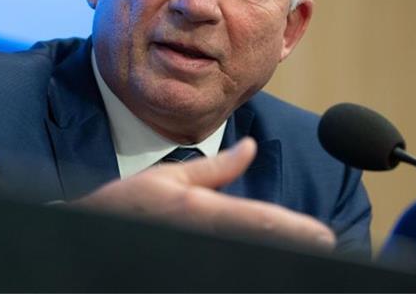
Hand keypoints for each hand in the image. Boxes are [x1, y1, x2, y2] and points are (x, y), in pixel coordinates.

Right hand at [72, 138, 335, 250]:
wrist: (90, 230)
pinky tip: (266, 261)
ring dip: (273, 256)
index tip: (325, 236)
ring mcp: (196, 256)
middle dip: (293, 247)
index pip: (258, 219)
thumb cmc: (126, 204)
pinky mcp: (188, 266)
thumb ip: (216, 167)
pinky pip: (226, 267)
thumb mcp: (170, 176)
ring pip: (246, 261)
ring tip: (301, 256)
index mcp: (200, 210)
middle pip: (260, 246)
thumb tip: (250, 147)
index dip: (296, 229)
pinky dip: (250, 264)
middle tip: (324, 249)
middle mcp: (203, 237)